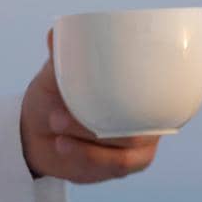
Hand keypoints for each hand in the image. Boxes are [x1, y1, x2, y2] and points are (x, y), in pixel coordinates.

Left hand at [19, 27, 161, 183]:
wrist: (37, 133)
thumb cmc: (53, 96)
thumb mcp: (55, 76)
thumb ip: (61, 58)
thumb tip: (56, 34)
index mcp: (140, 88)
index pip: (164, 89)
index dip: (151, 86)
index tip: (114, 84)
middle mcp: (147, 117)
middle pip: (140, 122)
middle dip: (101, 119)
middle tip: (58, 113)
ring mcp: (138, 146)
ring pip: (125, 147)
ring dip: (88, 139)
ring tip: (55, 126)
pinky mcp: (121, 167)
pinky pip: (114, 165)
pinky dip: (86, 156)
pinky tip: (63, 146)